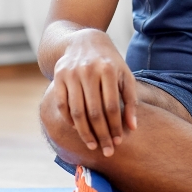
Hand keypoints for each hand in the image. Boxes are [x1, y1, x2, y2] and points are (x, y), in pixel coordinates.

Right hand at [47, 29, 137, 156]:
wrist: (84, 40)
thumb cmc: (110, 62)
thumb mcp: (125, 75)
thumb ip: (130, 100)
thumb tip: (132, 128)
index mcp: (109, 69)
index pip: (111, 106)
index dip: (115, 126)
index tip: (118, 142)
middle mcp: (89, 70)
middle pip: (94, 112)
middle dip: (101, 134)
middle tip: (107, 151)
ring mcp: (71, 73)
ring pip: (77, 111)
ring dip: (85, 133)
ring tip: (92, 145)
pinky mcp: (58, 76)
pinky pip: (63, 105)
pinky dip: (70, 120)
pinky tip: (78, 130)